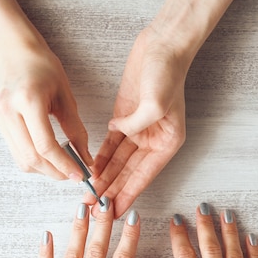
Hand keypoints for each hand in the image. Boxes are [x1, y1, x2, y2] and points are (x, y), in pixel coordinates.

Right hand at [0, 44, 91, 179]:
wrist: (15, 53)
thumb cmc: (42, 68)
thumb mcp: (65, 96)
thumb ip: (76, 129)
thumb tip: (85, 158)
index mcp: (28, 101)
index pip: (45, 145)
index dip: (64, 165)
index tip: (79, 174)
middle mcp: (9, 112)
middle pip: (32, 158)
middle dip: (55, 172)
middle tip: (73, 174)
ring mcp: (0, 120)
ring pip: (23, 161)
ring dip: (45, 170)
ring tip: (63, 166)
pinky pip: (17, 154)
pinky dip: (35, 162)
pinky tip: (49, 157)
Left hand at [88, 26, 187, 217]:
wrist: (162, 45)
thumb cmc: (167, 72)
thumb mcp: (156, 102)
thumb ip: (136, 124)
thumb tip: (119, 134)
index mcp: (167, 143)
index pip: (144, 176)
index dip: (128, 195)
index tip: (115, 212)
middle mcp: (153, 141)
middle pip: (129, 174)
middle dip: (112, 192)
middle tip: (96, 210)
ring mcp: (138, 131)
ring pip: (118, 162)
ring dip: (104, 178)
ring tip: (89, 196)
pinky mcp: (124, 119)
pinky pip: (111, 145)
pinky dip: (101, 158)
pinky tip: (90, 171)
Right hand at [164, 204, 257, 257]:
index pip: (185, 257)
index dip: (180, 235)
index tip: (176, 220)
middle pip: (211, 250)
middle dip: (205, 226)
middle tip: (202, 208)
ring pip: (235, 257)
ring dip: (230, 233)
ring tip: (226, 215)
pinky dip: (255, 256)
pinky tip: (252, 241)